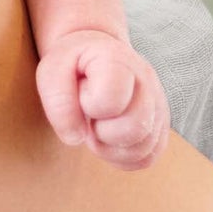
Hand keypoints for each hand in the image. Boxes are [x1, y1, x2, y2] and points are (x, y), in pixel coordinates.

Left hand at [35, 29, 170, 171]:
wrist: (93, 53)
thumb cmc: (72, 64)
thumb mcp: (53, 70)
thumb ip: (59, 101)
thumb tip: (75, 138)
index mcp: (120, 62)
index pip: (111, 101)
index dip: (90, 107)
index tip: (82, 96)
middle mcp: (147, 82)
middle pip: (135, 129)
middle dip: (102, 132)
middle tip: (88, 117)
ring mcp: (158, 105)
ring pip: (143, 149)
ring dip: (110, 148)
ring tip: (95, 126)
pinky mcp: (160, 126)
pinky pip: (146, 159)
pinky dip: (121, 158)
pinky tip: (106, 140)